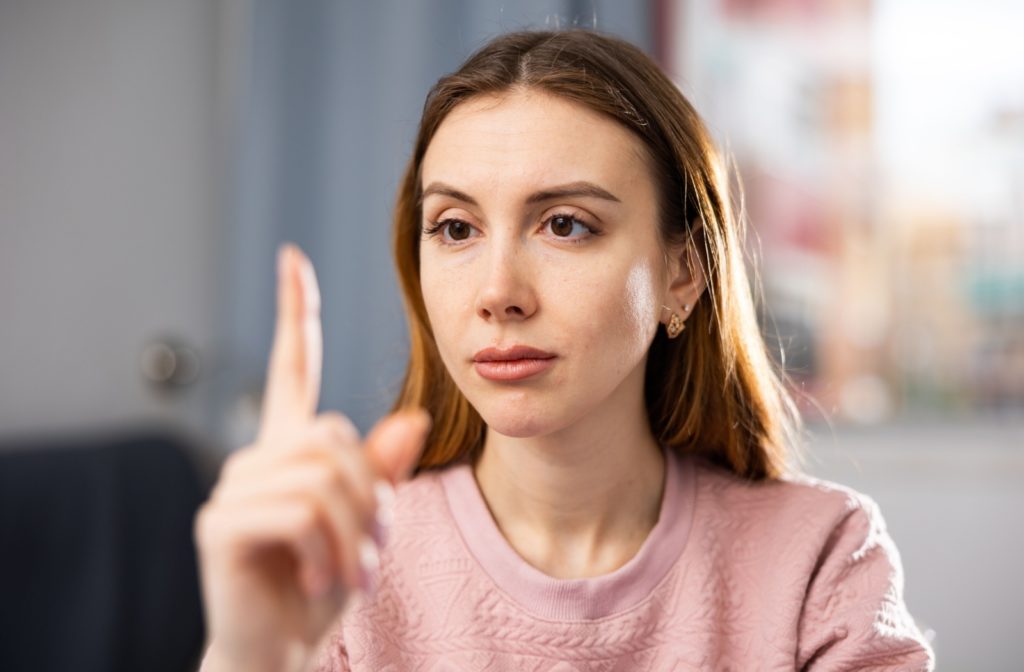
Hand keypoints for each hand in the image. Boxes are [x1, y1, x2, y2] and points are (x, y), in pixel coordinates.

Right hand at [194, 244, 430, 671]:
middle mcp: (255, 458)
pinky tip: (320, 583)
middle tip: (370, 555)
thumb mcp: (366, 526)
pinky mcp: (221, 523)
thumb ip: (383, 472)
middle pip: (336, 435)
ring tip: (351, 575)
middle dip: (371, 499)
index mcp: (289, 450)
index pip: (290, 366)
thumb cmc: (322, 587)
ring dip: (357, 533)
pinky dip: (330, 553)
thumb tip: (412, 420)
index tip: (293, 258)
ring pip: (326, 473)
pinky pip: (303, 512)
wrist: (280, 651)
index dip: (294, 312)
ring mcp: (233, 488)